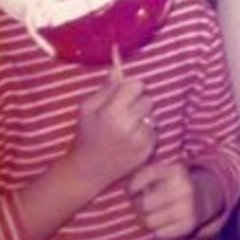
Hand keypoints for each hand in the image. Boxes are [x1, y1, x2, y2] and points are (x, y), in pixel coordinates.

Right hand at [69, 73, 155, 190]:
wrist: (88, 171)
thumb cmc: (85, 136)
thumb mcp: (87, 109)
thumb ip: (105, 89)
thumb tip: (117, 69)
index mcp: (112, 113)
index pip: (137, 85)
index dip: (131, 88)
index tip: (124, 94)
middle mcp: (128, 126)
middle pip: (148, 100)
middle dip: (138, 102)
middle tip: (124, 112)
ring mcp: (140, 140)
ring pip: (152, 115)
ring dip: (143, 118)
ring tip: (126, 127)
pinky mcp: (148, 151)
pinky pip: (154, 131)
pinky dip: (145, 132)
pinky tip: (131, 139)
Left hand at [129, 162, 223, 239]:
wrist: (203, 196)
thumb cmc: (172, 184)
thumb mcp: (163, 172)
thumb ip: (145, 176)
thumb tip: (125, 192)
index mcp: (176, 169)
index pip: (146, 176)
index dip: (132, 186)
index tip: (130, 192)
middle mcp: (184, 187)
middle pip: (144, 204)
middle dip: (138, 206)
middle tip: (140, 206)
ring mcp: (188, 207)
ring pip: (150, 221)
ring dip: (146, 220)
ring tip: (150, 215)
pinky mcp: (189, 225)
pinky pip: (160, 234)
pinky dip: (158, 231)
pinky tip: (163, 223)